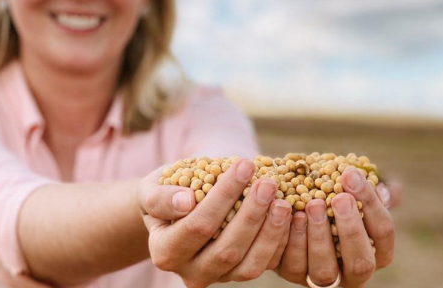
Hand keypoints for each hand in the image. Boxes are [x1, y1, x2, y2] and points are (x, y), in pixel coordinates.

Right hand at [138, 160, 291, 287]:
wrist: (176, 209)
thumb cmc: (166, 192)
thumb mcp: (153, 188)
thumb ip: (161, 196)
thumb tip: (185, 201)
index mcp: (165, 251)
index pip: (198, 225)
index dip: (224, 196)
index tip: (244, 165)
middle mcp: (189, 272)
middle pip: (227, 249)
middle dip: (252, 214)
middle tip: (269, 182)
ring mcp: (216, 277)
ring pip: (249, 265)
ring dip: (271, 232)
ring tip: (283, 201)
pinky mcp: (237, 275)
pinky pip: (262, 265)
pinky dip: (279, 242)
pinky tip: (290, 216)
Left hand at [277, 167, 399, 286]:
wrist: (301, 205)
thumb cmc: (339, 197)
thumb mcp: (359, 191)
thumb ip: (375, 190)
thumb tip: (383, 190)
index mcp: (378, 252)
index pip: (383, 232)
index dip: (371, 204)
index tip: (353, 175)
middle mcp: (354, 274)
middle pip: (361, 263)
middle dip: (351, 230)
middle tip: (340, 198)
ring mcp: (323, 278)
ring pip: (324, 270)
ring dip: (318, 236)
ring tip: (313, 205)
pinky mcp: (293, 274)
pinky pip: (291, 265)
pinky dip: (290, 239)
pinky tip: (291, 214)